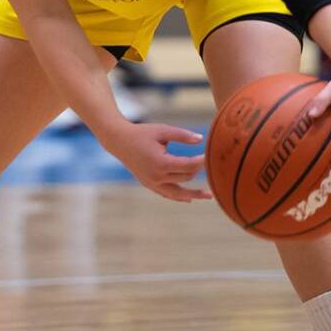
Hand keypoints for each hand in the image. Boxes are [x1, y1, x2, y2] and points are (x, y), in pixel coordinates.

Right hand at [96, 120, 212, 201]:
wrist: (119, 141)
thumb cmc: (142, 133)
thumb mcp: (162, 131)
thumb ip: (182, 135)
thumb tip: (201, 139)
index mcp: (161, 163)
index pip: (189, 166)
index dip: (202, 161)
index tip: (212, 157)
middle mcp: (157, 177)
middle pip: (186, 177)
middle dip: (198, 170)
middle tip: (209, 162)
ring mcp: (152, 183)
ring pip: (178, 192)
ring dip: (194, 194)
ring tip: (210, 195)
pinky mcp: (149, 184)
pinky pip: (167, 194)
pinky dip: (179, 197)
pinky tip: (189, 199)